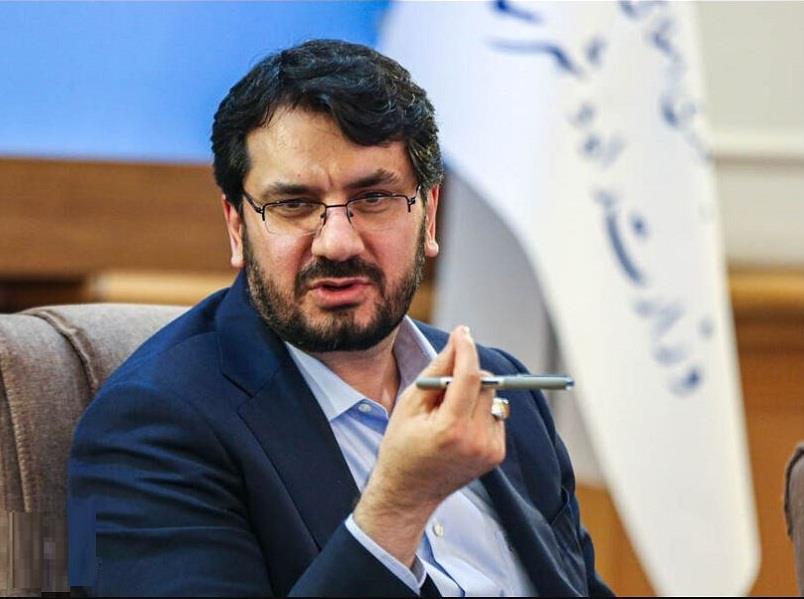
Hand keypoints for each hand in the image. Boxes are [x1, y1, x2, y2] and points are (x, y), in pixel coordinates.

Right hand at [353, 325, 505, 565]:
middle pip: (486, 384)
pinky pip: (495, 415)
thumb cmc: (401, 446)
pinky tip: (458, 426)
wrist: (408, 493)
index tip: (462, 332)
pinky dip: (479, 411)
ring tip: (447, 412)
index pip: (470, 376)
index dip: (467, 349)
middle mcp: (476, 440)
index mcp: (451, 428)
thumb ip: (436, 371)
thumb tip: (457, 340)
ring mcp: (490, 449)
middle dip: (468, 373)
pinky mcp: (496, 454)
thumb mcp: (409, 404)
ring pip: (493, 398)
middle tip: (443, 384)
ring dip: (475, 394)